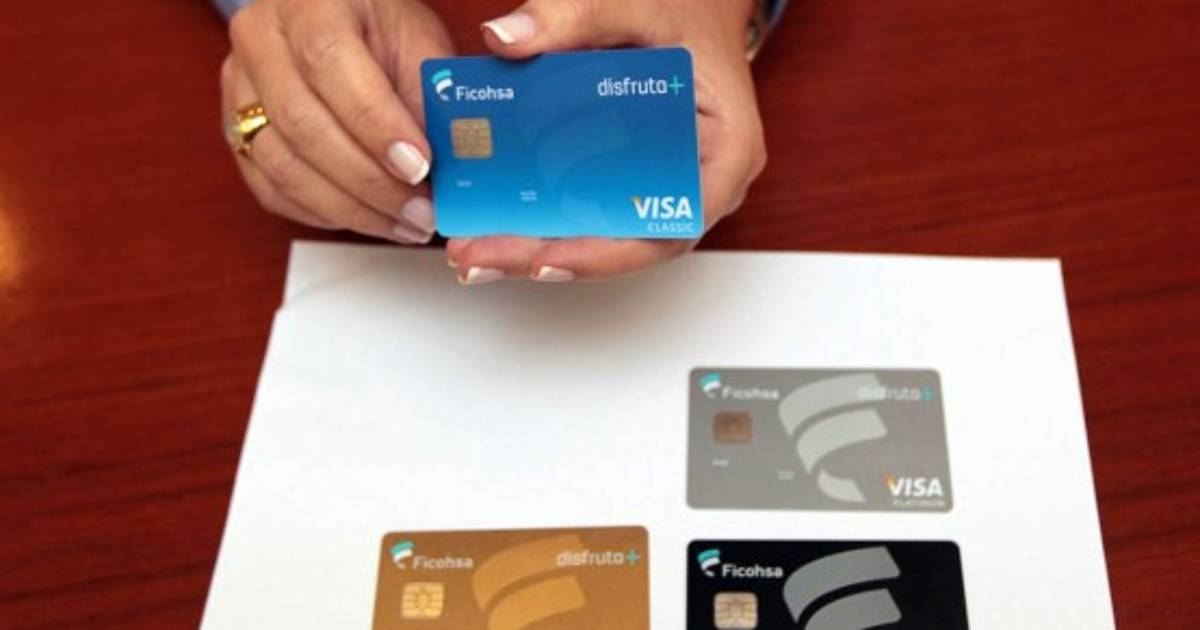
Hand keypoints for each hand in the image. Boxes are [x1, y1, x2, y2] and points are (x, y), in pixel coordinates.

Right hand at [221, 0, 453, 243]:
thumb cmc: (382, 30)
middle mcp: (261, 40)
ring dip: (351, 208)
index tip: (419, 165)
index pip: (328, 61)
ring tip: (404, 224)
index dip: (374, 123)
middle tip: (421, 212)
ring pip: (282, 166)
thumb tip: (449, 162)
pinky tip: (370, 218)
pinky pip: (272, 190)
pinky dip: (325, 214)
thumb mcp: (419, 41)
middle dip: (369, 182)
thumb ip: (430, 95)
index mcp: (309, 3)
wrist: (338, 25)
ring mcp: (239, 89)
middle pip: (301, 124)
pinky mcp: (235, 133)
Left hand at [447, 0, 766, 283]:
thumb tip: (503, 38)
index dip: (612, 250)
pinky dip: (547, 221)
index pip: (674, 219)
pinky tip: (492, 223)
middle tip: (481, 257)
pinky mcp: (638, 183)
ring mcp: (671, 189)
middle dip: (550, 255)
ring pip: (608, 238)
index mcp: (727, 148)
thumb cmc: (682, 7)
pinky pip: (597, 213)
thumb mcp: (628, 2)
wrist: (695, 5)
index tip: (550, 258)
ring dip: (539, 248)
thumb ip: (568, 16)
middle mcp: (704, 183)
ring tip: (473, 251)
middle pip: (630, 242)